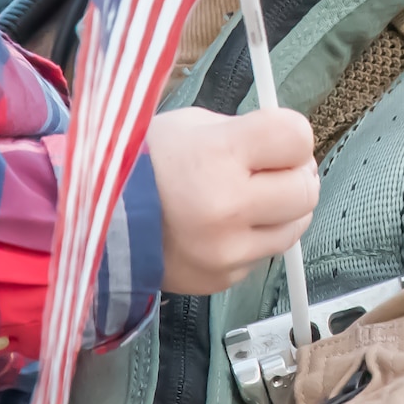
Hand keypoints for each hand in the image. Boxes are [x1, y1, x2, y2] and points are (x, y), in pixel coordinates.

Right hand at [146, 105, 317, 292]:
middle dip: (294, 176)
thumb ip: (243, 133)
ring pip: (294, 228)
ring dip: (281, 211)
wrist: (98, 221)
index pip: (296, 137)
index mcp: (218, 154)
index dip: (291, 136)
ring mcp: (228, 249)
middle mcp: (228, 205)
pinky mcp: (224, 278)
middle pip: (306, 189)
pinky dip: (252, 239)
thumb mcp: (190, 126)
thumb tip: (285, 146)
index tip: (277, 139)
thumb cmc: (142, 164)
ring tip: (249, 200)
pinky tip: (223, 227)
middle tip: (271, 171)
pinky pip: (262, 254)